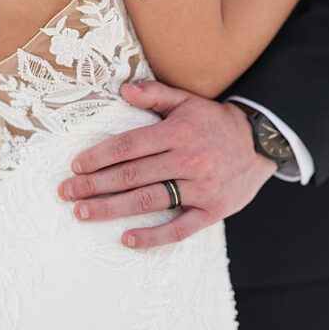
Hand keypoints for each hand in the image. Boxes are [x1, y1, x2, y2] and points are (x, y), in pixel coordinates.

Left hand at [58, 81, 277, 247]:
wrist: (261, 144)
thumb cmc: (215, 123)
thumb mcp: (188, 101)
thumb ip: (155, 95)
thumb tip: (123, 90)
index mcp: (179, 132)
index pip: (129, 145)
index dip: (99, 156)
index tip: (76, 167)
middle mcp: (189, 160)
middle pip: (132, 175)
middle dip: (94, 185)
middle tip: (67, 193)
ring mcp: (201, 187)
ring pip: (149, 200)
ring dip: (112, 209)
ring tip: (83, 213)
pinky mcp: (213, 210)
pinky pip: (180, 228)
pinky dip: (153, 236)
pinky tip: (127, 239)